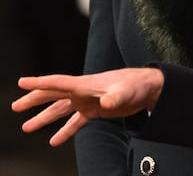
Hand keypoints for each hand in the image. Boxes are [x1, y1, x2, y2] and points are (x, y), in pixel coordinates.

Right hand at [11, 67, 163, 145]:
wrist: (146, 89)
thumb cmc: (135, 85)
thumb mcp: (124, 92)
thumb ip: (114, 97)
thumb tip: (107, 102)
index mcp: (84, 84)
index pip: (57, 82)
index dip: (39, 83)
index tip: (21, 82)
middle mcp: (82, 91)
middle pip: (53, 94)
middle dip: (34, 99)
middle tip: (15, 106)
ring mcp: (87, 101)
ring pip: (60, 109)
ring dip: (44, 117)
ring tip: (27, 127)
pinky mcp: (95, 110)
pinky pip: (75, 122)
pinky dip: (64, 131)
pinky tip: (54, 140)